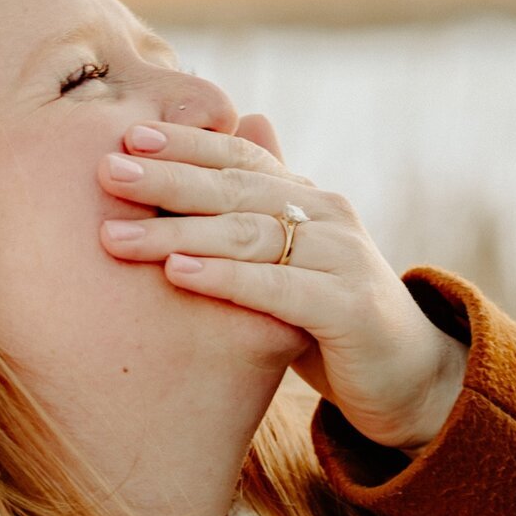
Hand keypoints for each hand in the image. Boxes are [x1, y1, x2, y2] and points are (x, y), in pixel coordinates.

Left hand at [96, 118, 467, 452]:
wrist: (407, 380)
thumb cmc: (331, 320)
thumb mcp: (288, 264)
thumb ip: (253, 216)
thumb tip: (214, 164)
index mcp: (308, 198)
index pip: (241, 158)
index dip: (187, 143)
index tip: (127, 135)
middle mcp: (328, 215)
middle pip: (237, 187)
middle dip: (168, 177)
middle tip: (107, 170)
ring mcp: (342, 257)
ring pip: (250, 234)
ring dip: (178, 231)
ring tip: (117, 233)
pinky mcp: (349, 308)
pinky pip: (276, 288)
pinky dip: (225, 278)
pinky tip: (176, 273)